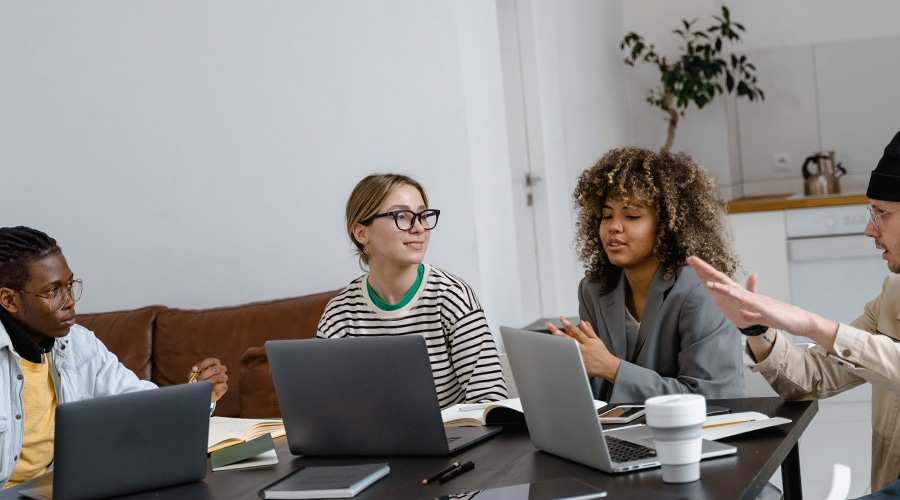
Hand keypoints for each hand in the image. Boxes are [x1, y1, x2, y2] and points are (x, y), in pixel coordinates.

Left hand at [190, 357, 227, 402]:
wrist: (204, 393)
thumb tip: (193, 372)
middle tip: (196, 381)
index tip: (195, 370)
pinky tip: (207, 390)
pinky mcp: (225, 386)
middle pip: (214, 369)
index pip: (211, 360)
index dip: (203, 364)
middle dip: (204, 375)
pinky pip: (221, 386)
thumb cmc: (200, 380)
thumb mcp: (195, 375)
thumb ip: (193, 373)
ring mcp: (224, 377)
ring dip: (207, 382)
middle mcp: (221, 369)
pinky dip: (213, 388)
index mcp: (215, 363)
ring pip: (217, 378)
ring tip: (201, 386)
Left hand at [547, 317, 620, 382]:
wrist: (608, 367)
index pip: (577, 332)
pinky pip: (569, 360)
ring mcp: (580, 357)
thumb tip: (583, 322)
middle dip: (559, 333)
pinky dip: (562, 356)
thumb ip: (589, 331)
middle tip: (551, 327)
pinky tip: (555, 352)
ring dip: (559, 343)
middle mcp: (583, 349)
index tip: (562, 319)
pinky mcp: (578, 365)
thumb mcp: (597, 340)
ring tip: (552, 337)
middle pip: (569, 340)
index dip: (569, 325)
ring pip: (568, 350)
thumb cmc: (601, 353)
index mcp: (588, 342)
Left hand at [686, 256, 838, 349]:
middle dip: (705, 269)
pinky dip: (729, 292)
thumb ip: (751, 312)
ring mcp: (753, 298)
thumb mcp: (761, 315)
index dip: (708, 275)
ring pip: (730, 286)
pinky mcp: (760, 305)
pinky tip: (719, 288)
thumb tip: (742, 311)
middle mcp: (747, 294)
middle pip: (721, 279)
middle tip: (690, 259)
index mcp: (745, 297)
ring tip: (699, 272)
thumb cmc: (782, 317)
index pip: (723, 283)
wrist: (799, 321)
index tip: (694, 267)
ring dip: (714, 280)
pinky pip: (741, 297)